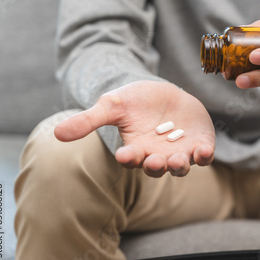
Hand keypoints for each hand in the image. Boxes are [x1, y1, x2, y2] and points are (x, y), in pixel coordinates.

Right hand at [54, 81, 214, 177]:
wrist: (163, 93)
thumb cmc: (135, 101)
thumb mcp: (111, 106)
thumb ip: (89, 120)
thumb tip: (56, 134)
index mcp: (136, 149)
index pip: (131, 159)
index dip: (129, 158)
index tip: (124, 153)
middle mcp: (158, 155)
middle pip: (157, 167)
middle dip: (156, 166)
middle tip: (154, 161)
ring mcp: (180, 151)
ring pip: (180, 166)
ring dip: (180, 165)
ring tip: (178, 160)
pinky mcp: (199, 143)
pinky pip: (202, 155)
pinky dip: (203, 156)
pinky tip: (203, 151)